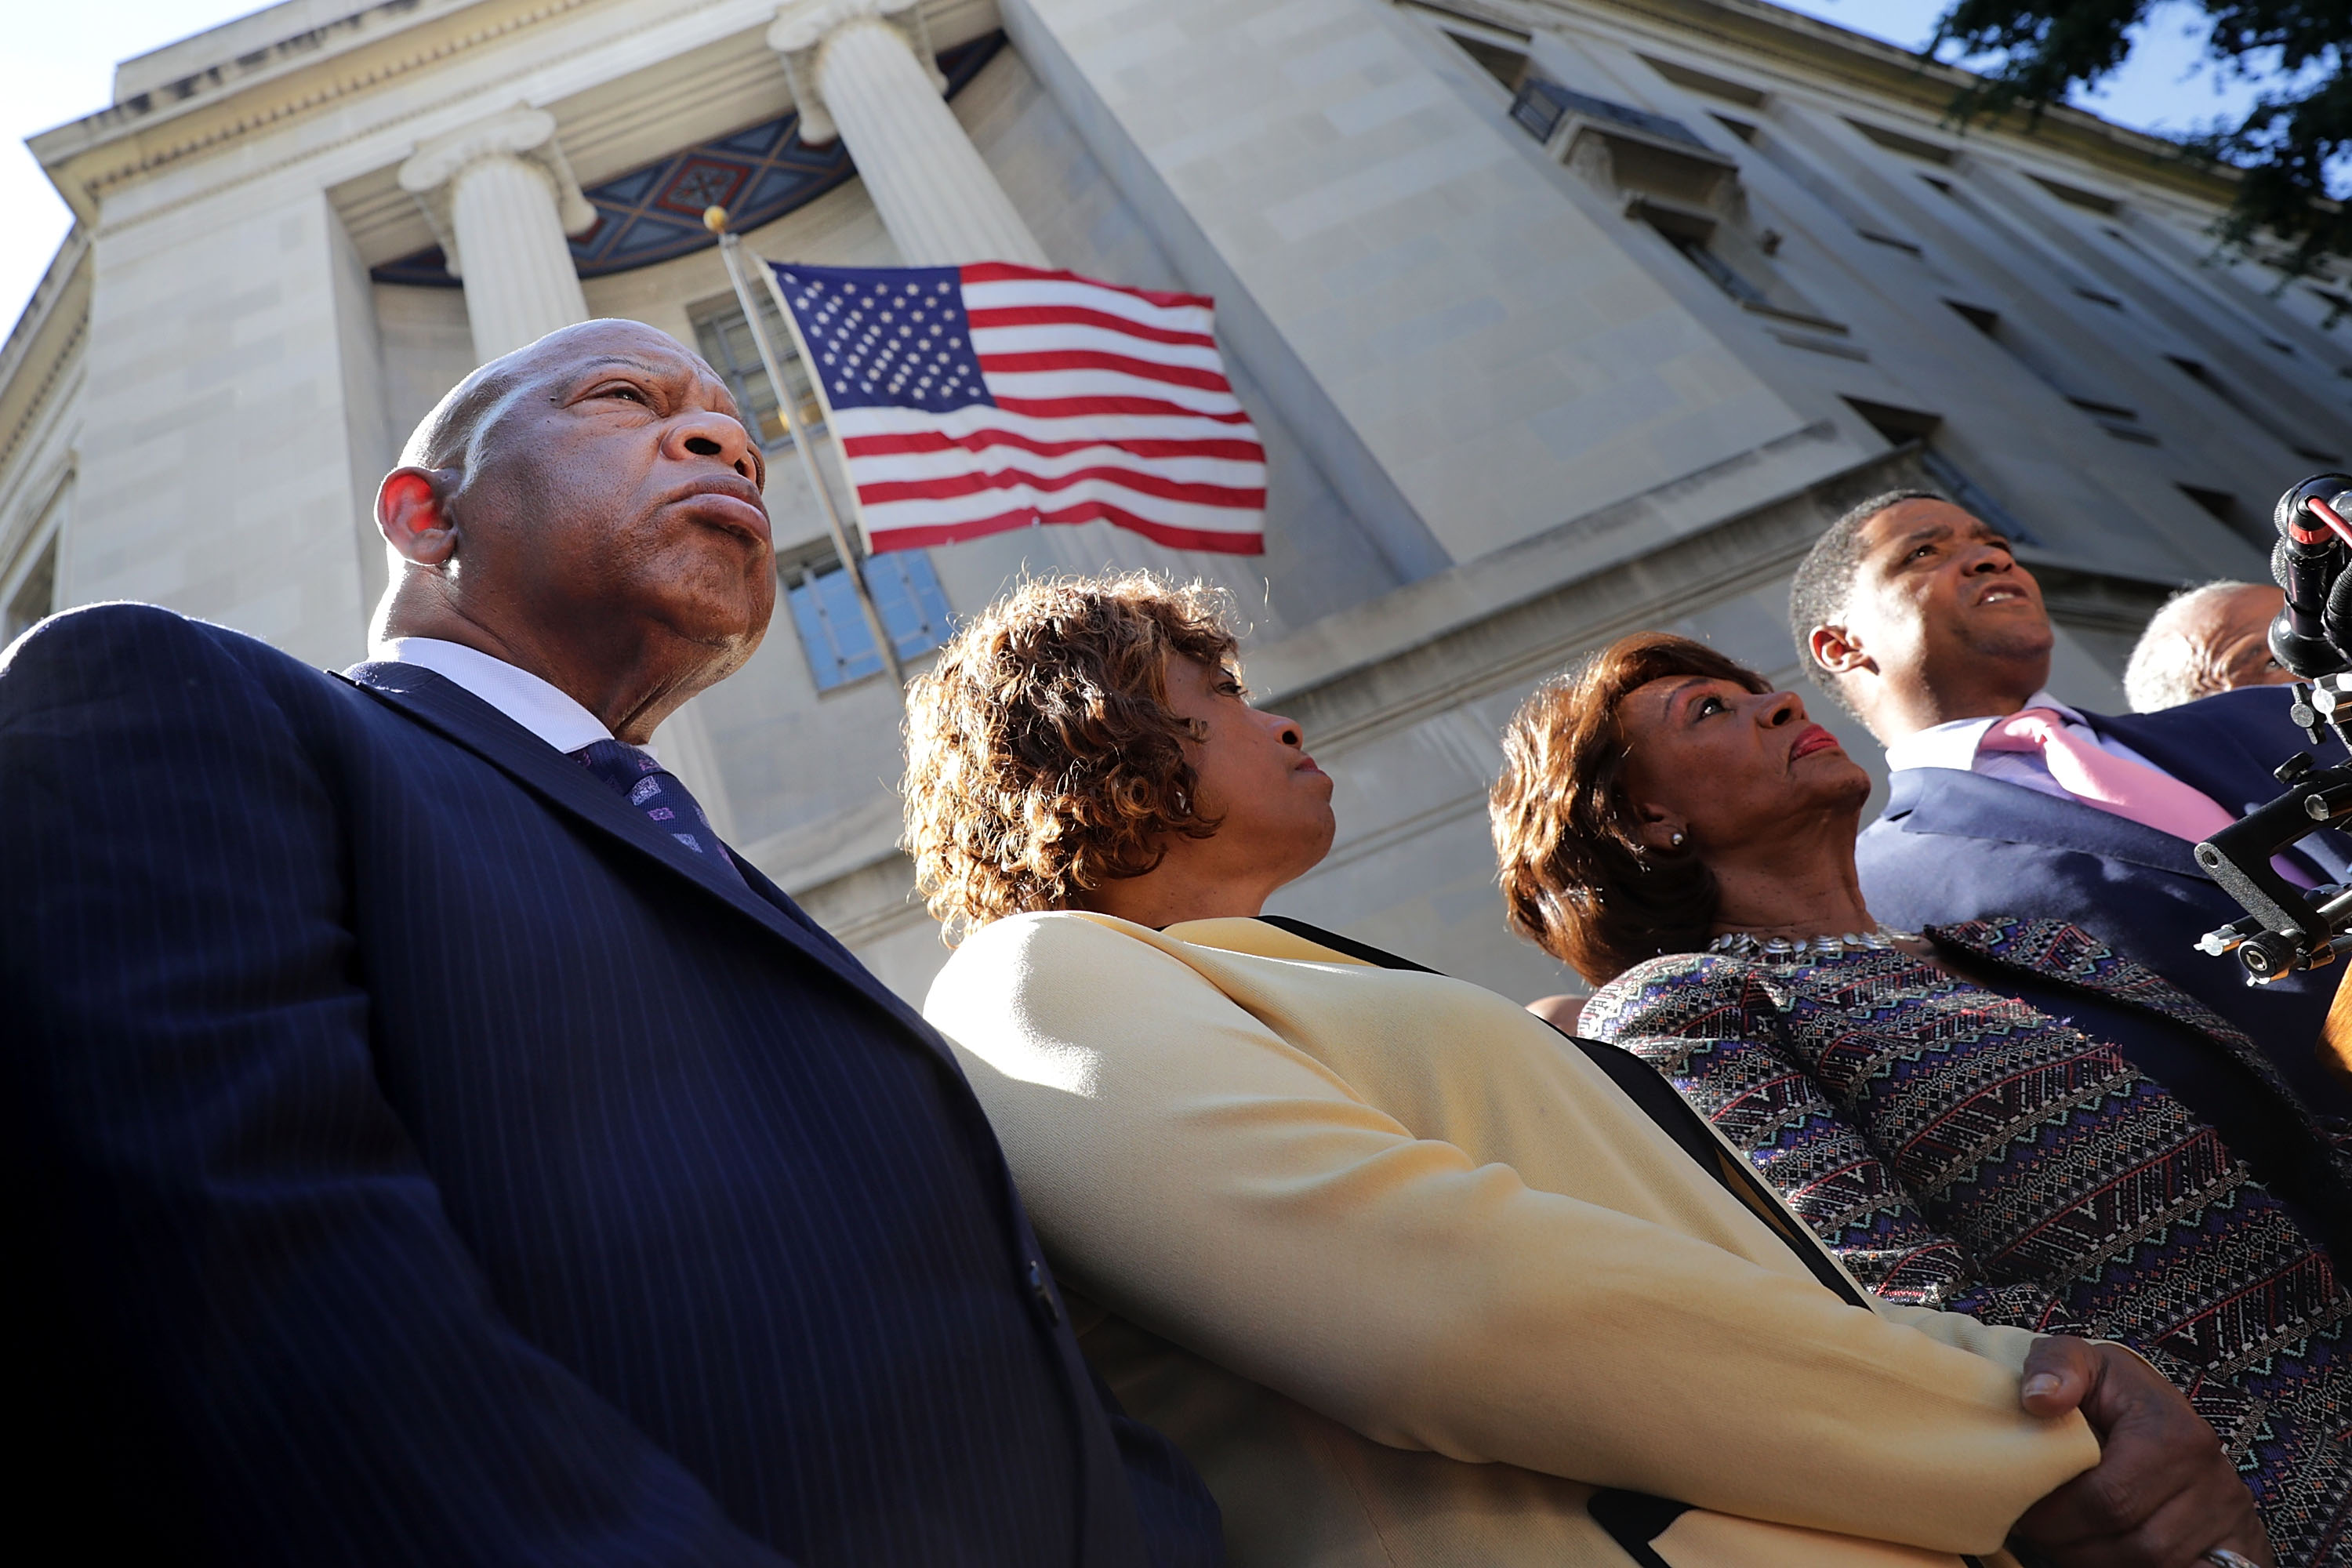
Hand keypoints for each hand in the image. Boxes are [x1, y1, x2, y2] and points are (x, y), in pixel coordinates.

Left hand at [2010, 1337, 2270, 1567]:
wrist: (2162, 1412)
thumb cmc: (2113, 1390)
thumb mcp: (2082, 1361)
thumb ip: (2055, 1367)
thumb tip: (2039, 1399)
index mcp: (2175, 1434)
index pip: (2108, 1499)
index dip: (2057, 1516)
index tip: (2025, 1512)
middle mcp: (2215, 1480)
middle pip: (2136, 1545)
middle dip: (2075, 1546)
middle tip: (2041, 1533)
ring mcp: (2231, 1518)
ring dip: (2101, 1563)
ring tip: (2068, 1541)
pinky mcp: (2240, 1545)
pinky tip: (2111, 1555)